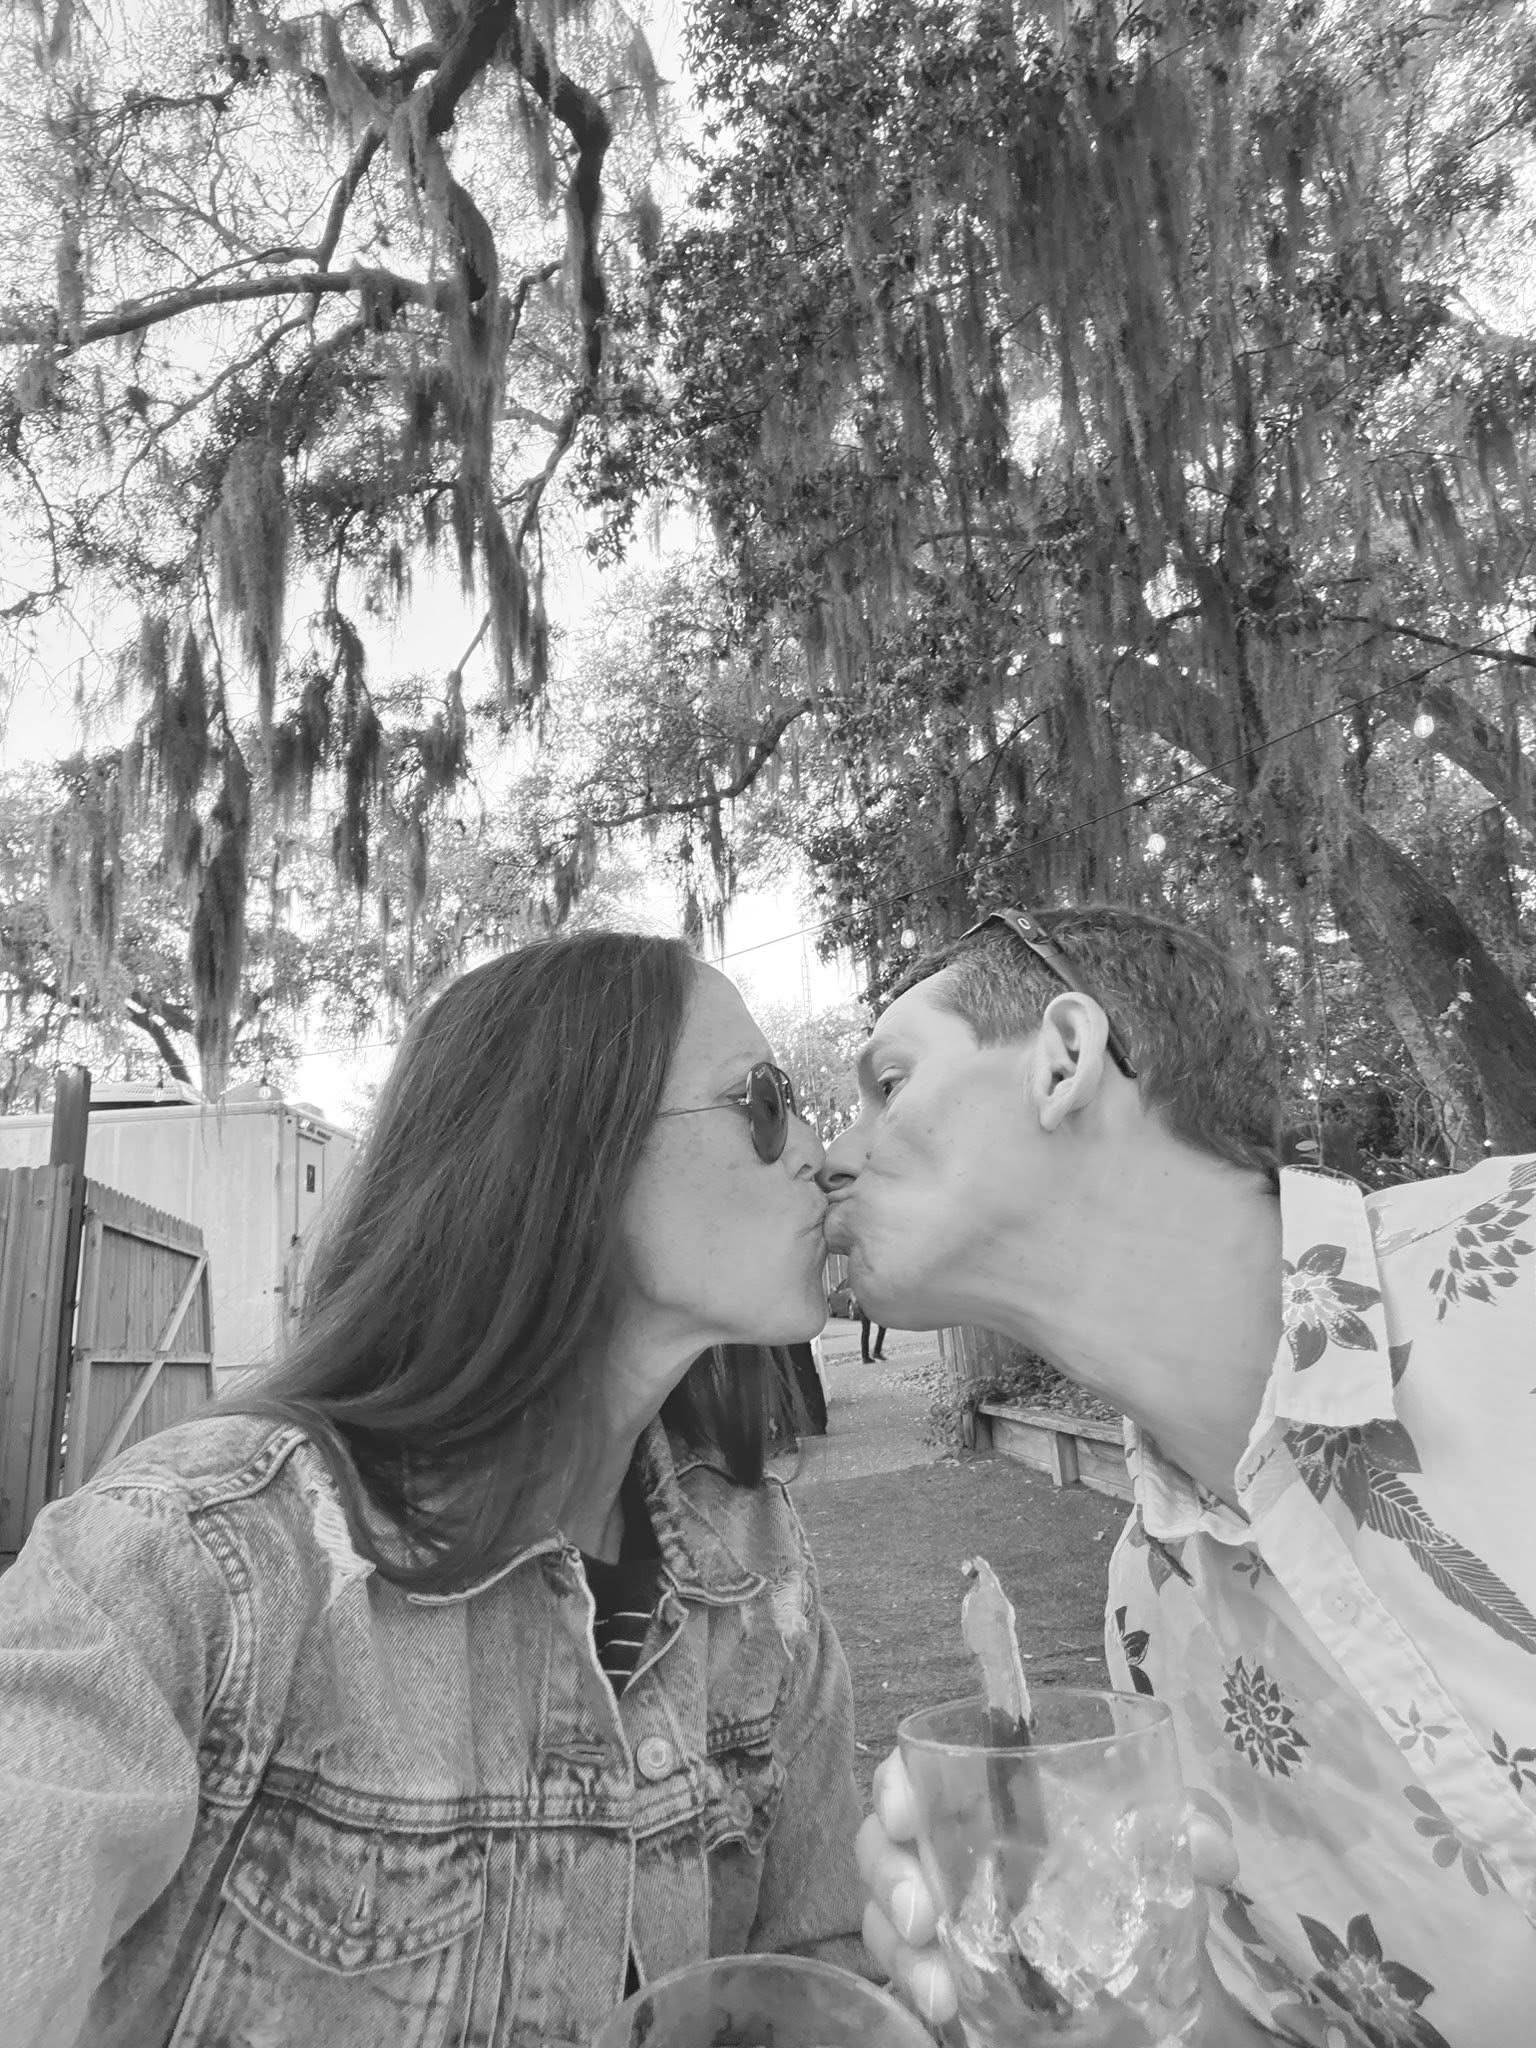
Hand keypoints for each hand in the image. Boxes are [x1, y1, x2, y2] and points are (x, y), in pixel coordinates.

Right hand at [856, 1749, 1249, 2034]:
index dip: (895, 1786)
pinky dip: (916, 1988)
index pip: (917, 1771)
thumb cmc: (1137, 1884)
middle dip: (888, 1875)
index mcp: (992, 1800)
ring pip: (881, 1912)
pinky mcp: (945, 1971)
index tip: (903, 1815)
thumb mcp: (1168, 1853)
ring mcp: (942, 1915)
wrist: (1150, 1979)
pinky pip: (903, 1973)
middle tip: (921, 1917)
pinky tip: (946, 2006)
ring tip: (938, 1988)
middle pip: (882, 1844)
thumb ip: (1190, 1835)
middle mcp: (952, 1849)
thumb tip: (1208, 1848)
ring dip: (898, 1947)